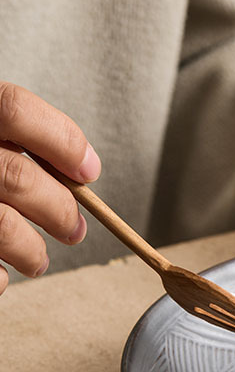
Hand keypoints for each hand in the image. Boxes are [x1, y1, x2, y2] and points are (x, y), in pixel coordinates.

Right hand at [0, 82, 100, 292]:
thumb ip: (11, 138)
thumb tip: (80, 173)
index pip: (14, 110)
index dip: (62, 141)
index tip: (88, 171)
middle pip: (17, 177)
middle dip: (60, 211)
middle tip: (73, 230)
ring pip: (2, 226)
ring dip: (33, 252)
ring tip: (37, 261)